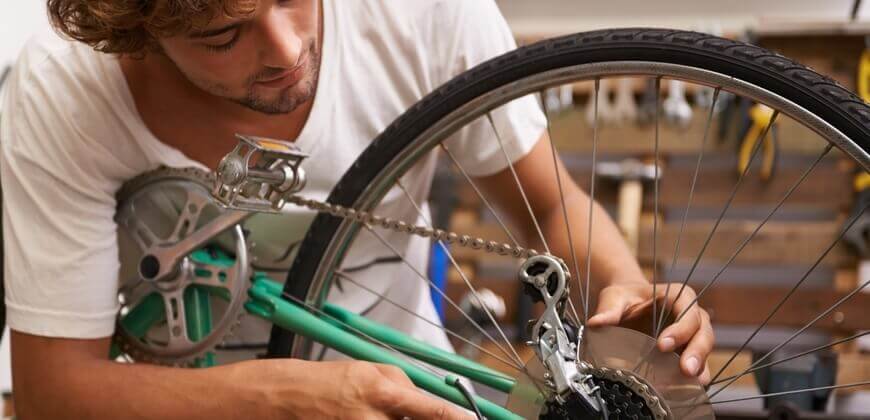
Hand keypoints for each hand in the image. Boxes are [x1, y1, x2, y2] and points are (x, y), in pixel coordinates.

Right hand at [239, 359, 473, 419]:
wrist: (281, 398)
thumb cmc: (322, 381)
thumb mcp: (368, 372)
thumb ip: (403, 388)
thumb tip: (429, 403)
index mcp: (382, 391)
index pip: (435, 412)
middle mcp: (373, 419)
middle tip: (403, 414)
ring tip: (377, 412)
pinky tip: (365, 418)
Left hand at [586, 282, 713, 383]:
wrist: (628, 307)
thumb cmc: (625, 298)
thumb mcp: (615, 297)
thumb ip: (609, 308)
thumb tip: (596, 323)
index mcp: (679, 296)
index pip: (687, 311)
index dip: (680, 329)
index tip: (663, 345)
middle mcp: (693, 315)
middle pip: (703, 332)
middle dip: (697, 352)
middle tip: (686, 370)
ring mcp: (693, 335)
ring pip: (704, 350)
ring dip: (700, 367)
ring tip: (693, 384)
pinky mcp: (688, 352)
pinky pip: (697, 365)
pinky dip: (693, 378)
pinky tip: (686, 391)